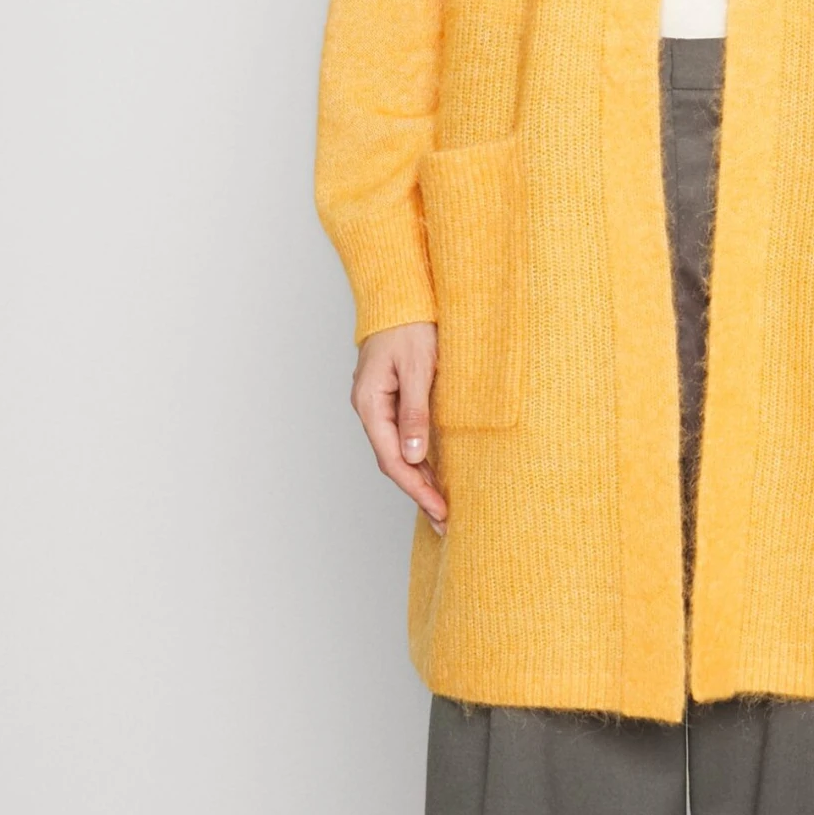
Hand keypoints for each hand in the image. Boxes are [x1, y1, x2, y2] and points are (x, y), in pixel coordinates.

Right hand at [351, 321, 447, 533]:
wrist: (400, 294)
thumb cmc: (410, 325)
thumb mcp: (418, 368)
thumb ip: (415, 411)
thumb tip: (414, 454)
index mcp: (370, 403)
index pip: (392, 458)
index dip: (416, 488)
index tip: (440, 510)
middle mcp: (369, 408)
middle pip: (393, 460)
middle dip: (418, 491)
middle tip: (444, 520)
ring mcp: (377, 403)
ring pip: (397, 450)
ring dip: (419, 477)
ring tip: (441, 506)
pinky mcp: (390, 397)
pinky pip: (402, 435)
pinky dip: (418, 456)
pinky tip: (433, 471)